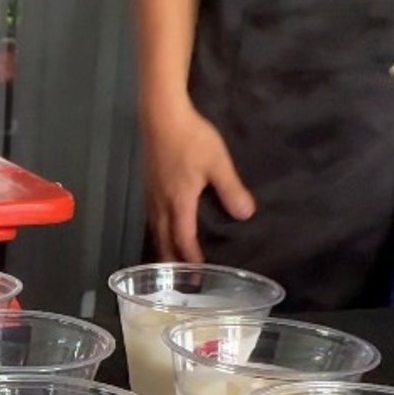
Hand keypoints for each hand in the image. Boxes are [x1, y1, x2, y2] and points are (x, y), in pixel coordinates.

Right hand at [141, 103, 254, 261]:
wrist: (160, 115)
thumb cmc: (190, 138)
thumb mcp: (217, 163)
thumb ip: (231, 190)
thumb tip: (245, 215)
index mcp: (178, 203)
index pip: (183, 239)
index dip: (191, 258)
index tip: (200, 273)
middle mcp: (161, 204)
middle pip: (163, 241)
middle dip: (172, 261)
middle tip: (181, 279)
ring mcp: (150, 194)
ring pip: (154, 230)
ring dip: (162, 247)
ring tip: (170, 261)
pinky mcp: (147, 184)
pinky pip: (151, 217)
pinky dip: (157, 231)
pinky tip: (163, 228)